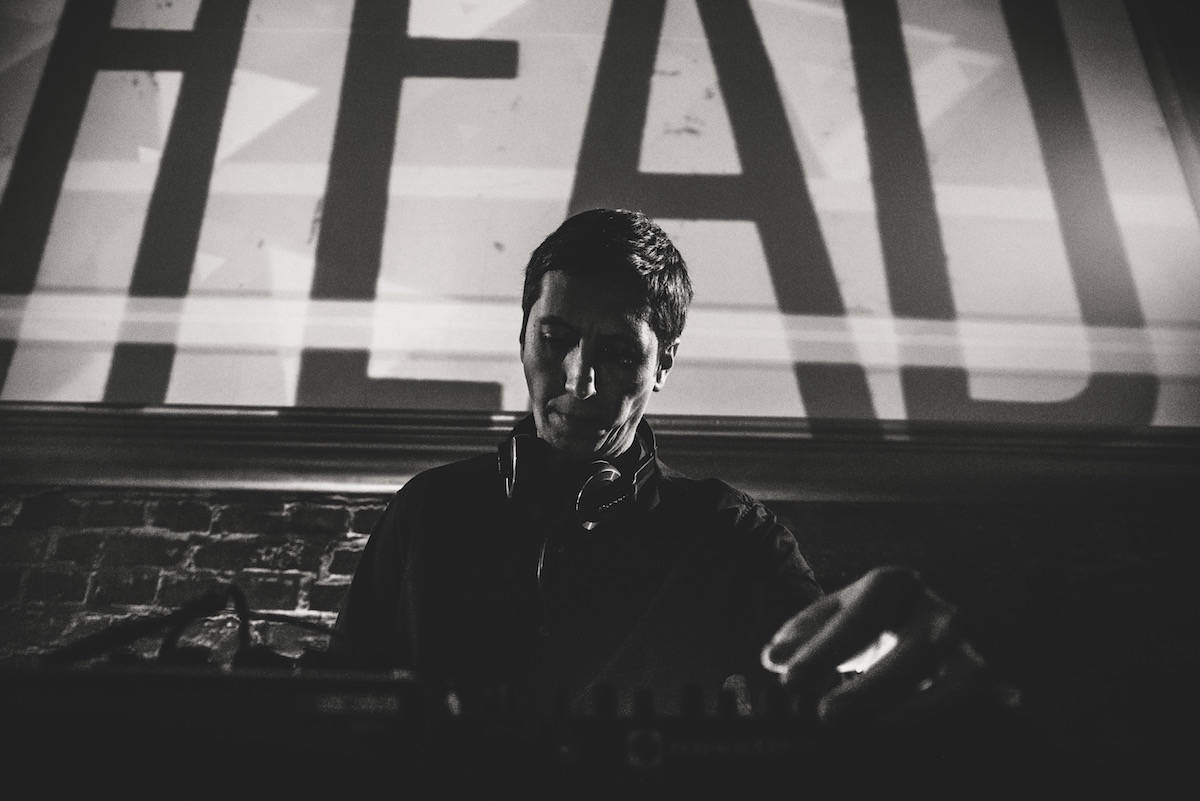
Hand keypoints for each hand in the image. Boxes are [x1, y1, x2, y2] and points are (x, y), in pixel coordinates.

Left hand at [760, 565, 1017, 728]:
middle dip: (872, 688)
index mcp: (892, 584)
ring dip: (918, 712)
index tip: (788, 681)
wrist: (914, 621)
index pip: (858, 617)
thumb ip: (800, 637)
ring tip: (871, 734)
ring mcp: (967, 646)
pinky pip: (992, 694)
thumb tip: (773, 658)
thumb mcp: (828, 619)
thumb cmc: (862, 624)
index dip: (824, 650)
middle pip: (914, 651)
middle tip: (827, 716)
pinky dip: (991, 704)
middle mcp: (936, 610)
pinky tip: (989, 715)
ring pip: (960, 679)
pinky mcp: (985, 678)